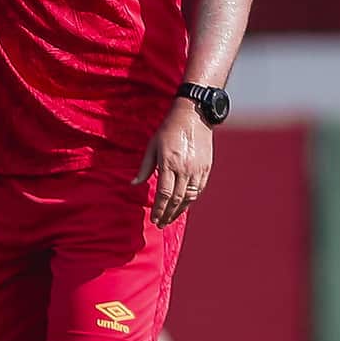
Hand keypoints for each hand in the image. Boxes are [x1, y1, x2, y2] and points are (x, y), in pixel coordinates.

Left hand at [135, 100, 212, 226]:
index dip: (159, 209)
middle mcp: (185, 168)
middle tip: (161, 224)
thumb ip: (145, 168)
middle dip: (168, 214)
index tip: (154, 219)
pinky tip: (184, 205)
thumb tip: (134, 184)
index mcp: (169, 163)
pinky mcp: (206, 168)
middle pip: (176, 199)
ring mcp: (197, 169)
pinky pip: (199, 189)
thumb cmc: (168, 130)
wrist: (193, 116)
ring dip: (180, 210)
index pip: (164, 193)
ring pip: (189, 197)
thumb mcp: (152, 146)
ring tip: (170, 218)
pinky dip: (191, 199)